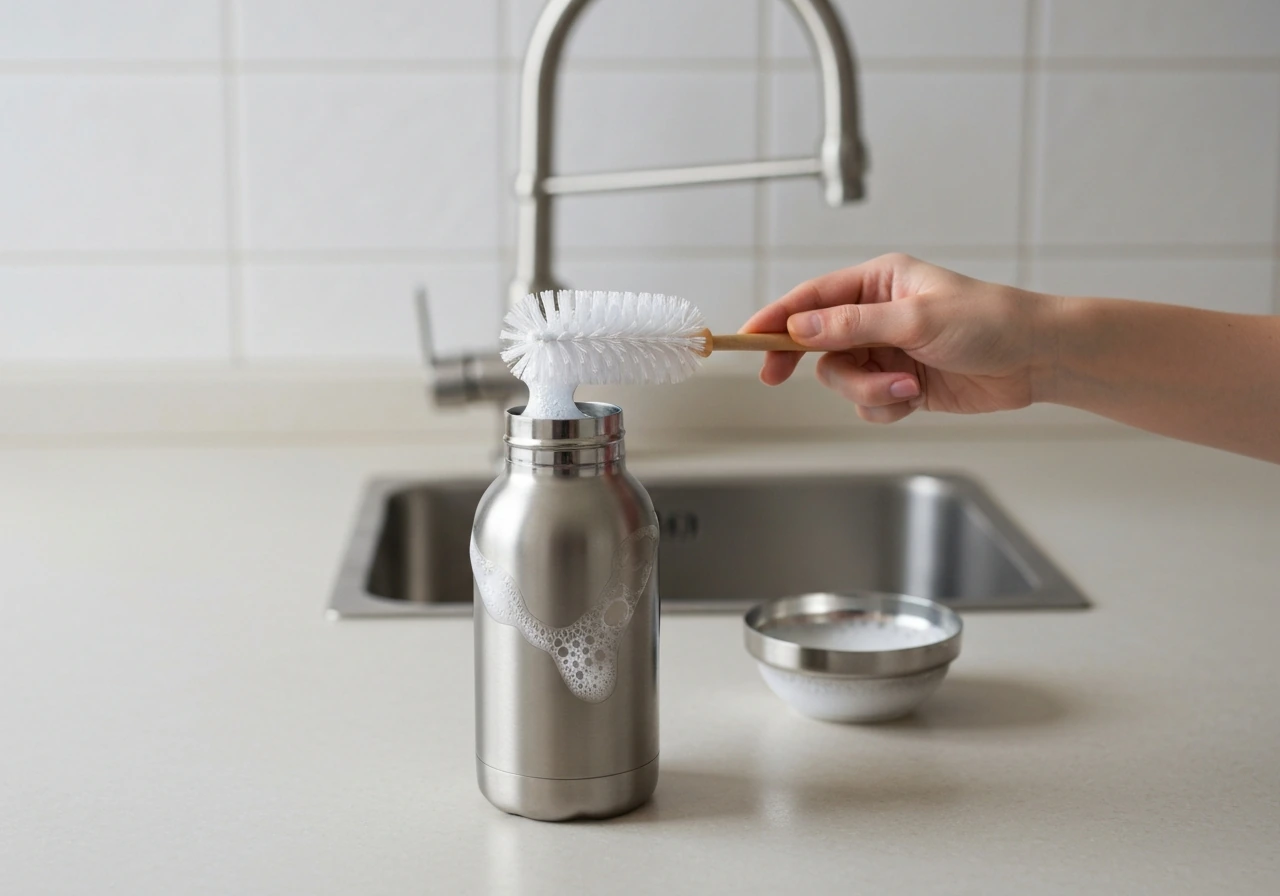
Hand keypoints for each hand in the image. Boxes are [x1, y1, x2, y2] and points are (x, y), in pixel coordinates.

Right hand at [740, 254, 1055, 422]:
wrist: (1037, 359)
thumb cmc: (990, 321)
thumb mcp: (918, 319)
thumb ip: (854, 326)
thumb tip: (800, 329)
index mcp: (879, 282)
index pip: (812, 298)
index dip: (775, 318)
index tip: (747, 338)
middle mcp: (877, 315)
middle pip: (819, 345)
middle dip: (819, 365)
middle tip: (776, 379)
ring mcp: (888, 350)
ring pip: (842, 379)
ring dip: (867, 390)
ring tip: (906, 387)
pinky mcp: (901, 382)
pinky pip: (868, 402)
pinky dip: (885, 405)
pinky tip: (915, 397)